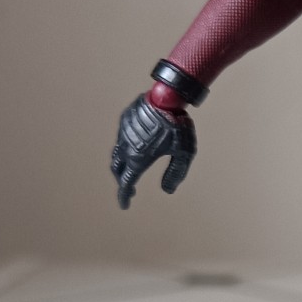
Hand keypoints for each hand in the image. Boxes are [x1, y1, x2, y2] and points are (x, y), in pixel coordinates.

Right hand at [111, 95, 196, 209]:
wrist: (168, 97)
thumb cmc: (178, 126)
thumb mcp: (184, 154)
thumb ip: (176, 173)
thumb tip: (168, 190)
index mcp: (138, 158)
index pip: (126, 183)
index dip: (124, 196)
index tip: (125, 205)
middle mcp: (126, 146)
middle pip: (117, 169)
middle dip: (121, 181)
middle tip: (129, 190)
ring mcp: (123, 132)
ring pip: (117, 153)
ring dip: (121, 165)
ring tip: (130, 172)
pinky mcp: (125, 121)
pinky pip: (121, 138)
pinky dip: (124, 148)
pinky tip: (135, 149)